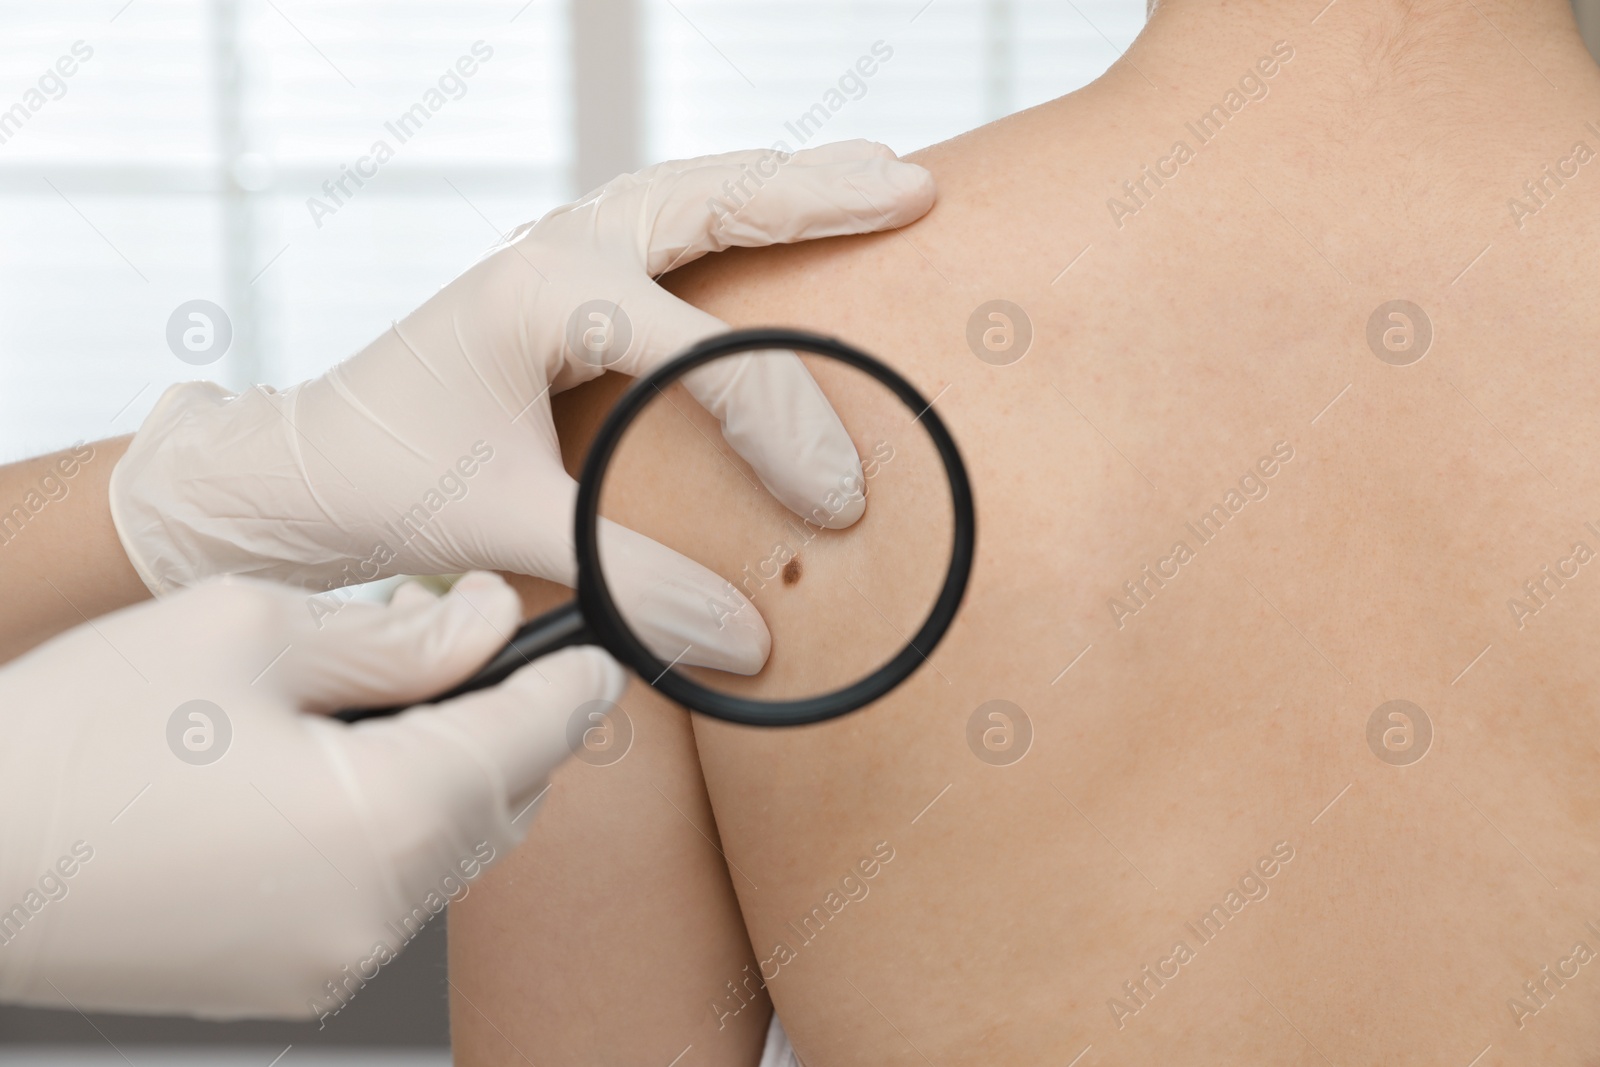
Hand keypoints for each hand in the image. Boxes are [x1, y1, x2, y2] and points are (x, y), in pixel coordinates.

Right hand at [0, 572, 621, 1018]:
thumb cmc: (78, 739)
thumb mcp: (251, 632)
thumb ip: (398, 636)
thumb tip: (485, 624)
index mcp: (386, 817)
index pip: (532, 739)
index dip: (571, 686)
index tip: (593, 656)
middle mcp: (377, 910)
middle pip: (503, 802)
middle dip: (507, 726)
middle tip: (470, 656)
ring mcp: (333, 959)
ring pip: (450, 851)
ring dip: (450, 779)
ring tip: (384, 709)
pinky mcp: (291, 979)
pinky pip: (388, 896)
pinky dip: (393, 833)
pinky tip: (335, 777)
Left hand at [110, 140, 935, 672]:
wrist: (296, 472)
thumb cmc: (381, 485)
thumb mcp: (503, 529)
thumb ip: (624, 575)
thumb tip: (746, 636)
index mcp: (543, 295)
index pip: (703, 351)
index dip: (785, 427)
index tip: (839, 507)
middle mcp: (555, 252)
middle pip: (710, 201)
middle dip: (819, 198)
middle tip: (916, 189)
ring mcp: (556, 255)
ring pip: (694, 194)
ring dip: (786, 184)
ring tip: (884, 173)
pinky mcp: (560, 281)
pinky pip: (670, 227)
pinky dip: (739, 213)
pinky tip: (785, 216)